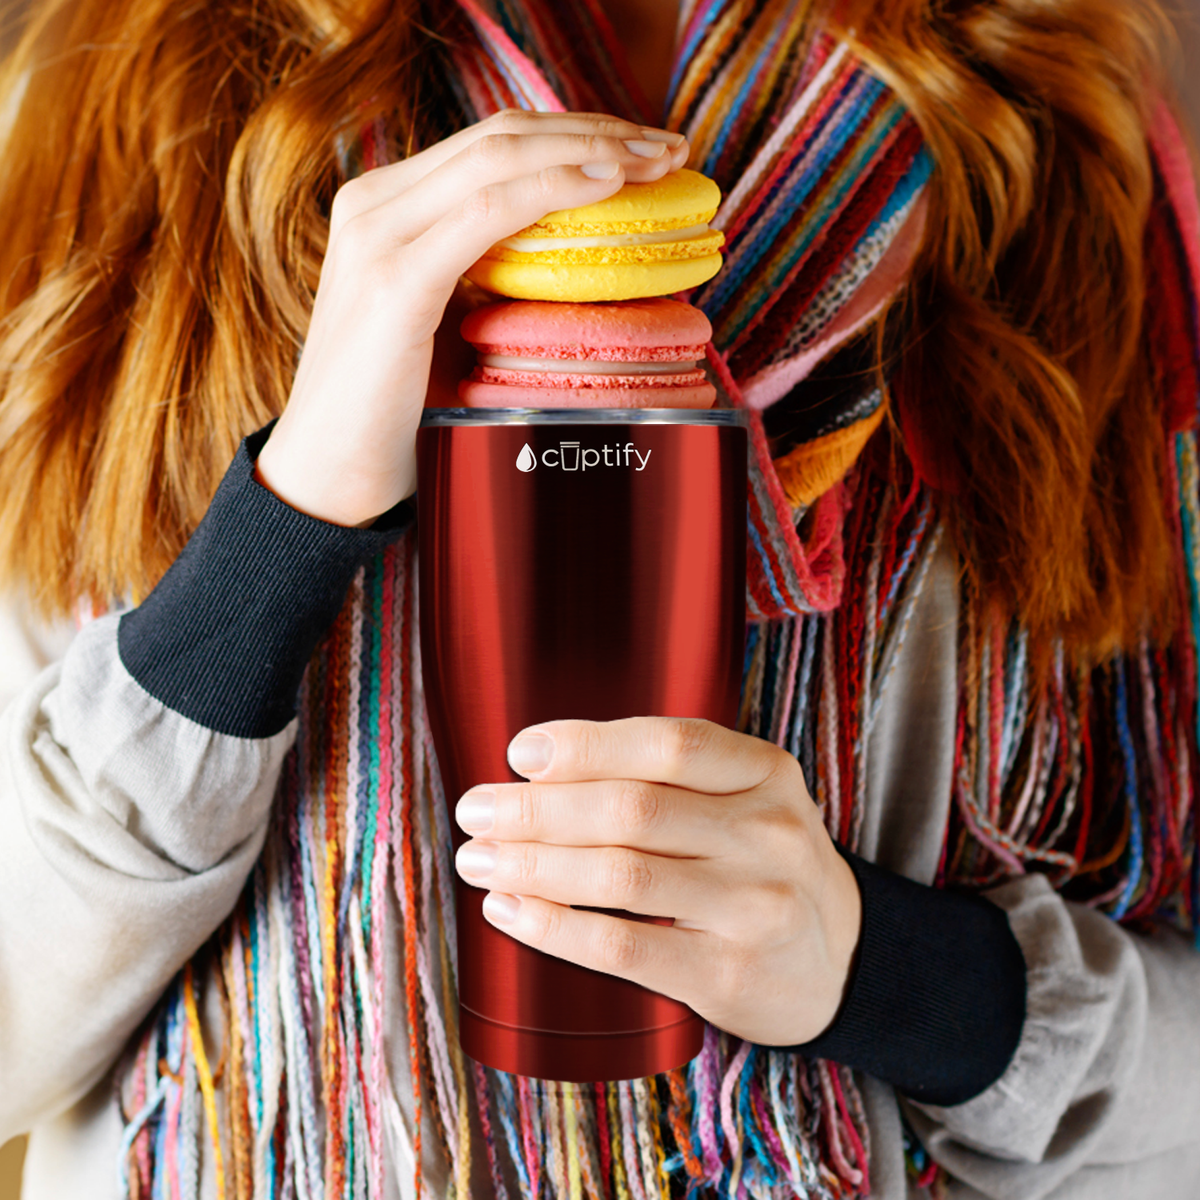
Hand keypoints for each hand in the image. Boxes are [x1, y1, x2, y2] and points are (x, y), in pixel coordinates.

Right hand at [254, 110, 688, 526]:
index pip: (492, 144)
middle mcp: (375, 205)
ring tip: (657, 161)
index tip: (642, 148)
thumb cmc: (395, 413)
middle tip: (668, 147)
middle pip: (503, 136)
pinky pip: (487, 213)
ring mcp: (378, 236)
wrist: (330, 477)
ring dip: (590, 150)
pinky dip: (551, 190)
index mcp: (386, 208)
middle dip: (595, 130)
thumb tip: (576, 265)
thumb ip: (489, 280)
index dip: (573, 134)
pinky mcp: (393, 281)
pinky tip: (606, 186)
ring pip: (500, 157)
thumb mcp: (447, 325)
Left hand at [453, 717, 862, 1045]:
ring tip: (479, 859)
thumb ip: (667, 774)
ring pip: (620, 876)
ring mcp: (754, 906)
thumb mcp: (743, 798)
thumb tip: (539, 766)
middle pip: (632, 809)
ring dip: (533, 865)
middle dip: (537, 809)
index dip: (586, 744)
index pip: (669, 744)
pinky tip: (511, 911)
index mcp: (765, 772)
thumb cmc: (761, 862)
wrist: (838, 958)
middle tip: (476, 809)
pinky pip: (623, 946)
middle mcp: (768, 833)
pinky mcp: (728, 973)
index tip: (520, 752)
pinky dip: (554, 927)